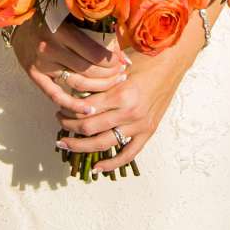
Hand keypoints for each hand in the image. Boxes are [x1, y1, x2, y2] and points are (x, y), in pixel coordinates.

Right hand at [8, 15, 128, 115]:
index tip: (121, 62)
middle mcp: (50, 48)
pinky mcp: (35, 75)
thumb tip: (125, 58)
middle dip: (109, 74)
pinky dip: (74, 105)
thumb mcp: (73, 18)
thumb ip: (97, 34)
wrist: (20, 23)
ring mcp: (42, 64)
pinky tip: (90, 110)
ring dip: (99, 87)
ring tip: (112, 85)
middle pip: (88, 70)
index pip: (95, 54)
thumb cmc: (52, 18)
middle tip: (120, 74)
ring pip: (77, 83)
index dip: (112, 61)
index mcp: (62, 31)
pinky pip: (56, 95)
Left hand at [57, 38, 191, 175]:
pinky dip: (111, 164)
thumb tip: (75, 99)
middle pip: (90, 128)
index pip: (85, 109)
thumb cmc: (143, 61)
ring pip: (103, 143)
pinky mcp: (148, 133)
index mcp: (120, 94)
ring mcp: (139, 126)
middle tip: (59, 123)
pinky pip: (128, 155)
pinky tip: (96, 168)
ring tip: (66, 143)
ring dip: (80, 146)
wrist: (170, 63)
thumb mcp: (117, 69)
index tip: (60, 109)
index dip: (68, 111)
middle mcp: (129, 113)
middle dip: (69, 127)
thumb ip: (99, 85)